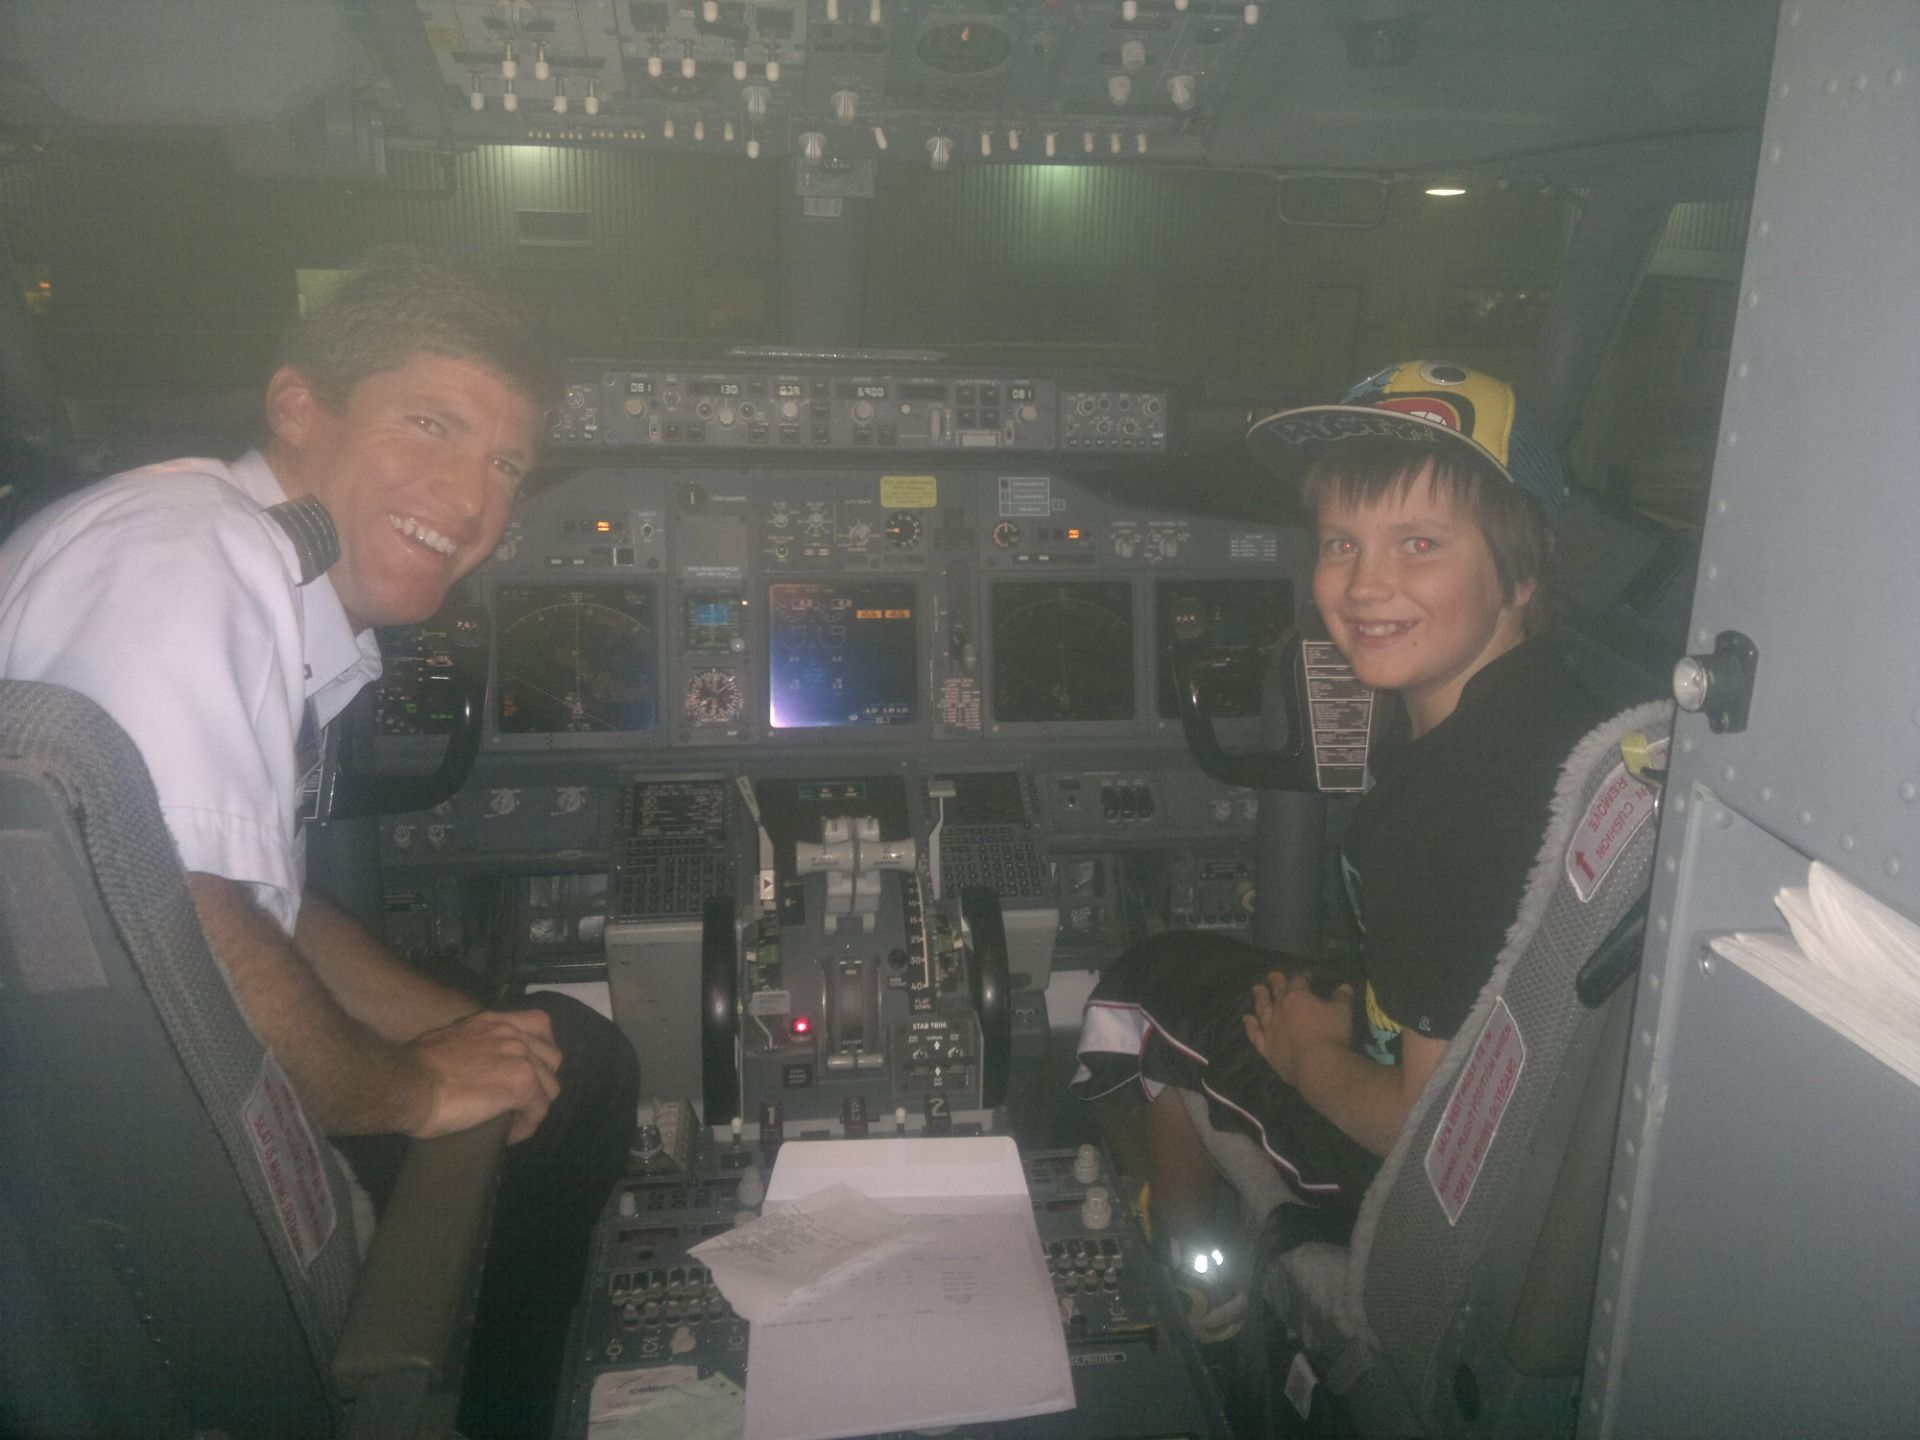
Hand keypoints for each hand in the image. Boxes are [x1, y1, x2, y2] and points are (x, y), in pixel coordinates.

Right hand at [402, 1009, 563, 1143]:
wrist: (407, 1083)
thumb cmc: (413, 1068)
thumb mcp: (448, 1041)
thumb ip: (473, 1046)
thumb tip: (474, 1066)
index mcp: (493, 1021)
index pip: (539, 1025)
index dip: (539, 1051)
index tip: (526, 1070)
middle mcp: (512, 1033)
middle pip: (552, 1056)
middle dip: (541, 1080)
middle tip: (520, 1101)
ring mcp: (520, 1057)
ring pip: (551, 1086)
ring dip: (535, 1106)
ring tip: (514, 1122)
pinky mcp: (521, 1084)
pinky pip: (539, 1109)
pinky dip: (527, 1125)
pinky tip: (509, 1136)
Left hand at [1243, 971, 1353, 1087]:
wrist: (1316, 1065)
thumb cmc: (1331, 1034)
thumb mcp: (1342, 1012)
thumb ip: (1342, 998)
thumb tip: (1345, 986)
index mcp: (1298, 997)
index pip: (1299, 981)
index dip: (1302, 976)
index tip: (1306, 975)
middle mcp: (1280, 1010)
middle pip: (1277, 991)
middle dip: (1276, 981)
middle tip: (1272, 975)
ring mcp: (1271, 1028)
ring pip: (1262, 1009)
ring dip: (1259, 998)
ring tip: (1257, 989)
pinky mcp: (1266, 1047)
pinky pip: (1255, 1034)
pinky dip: (1250, 1026)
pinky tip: (1247, 1019)